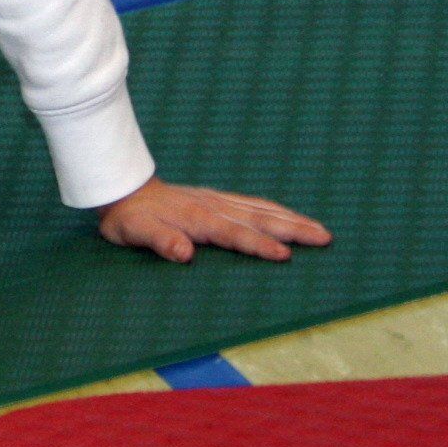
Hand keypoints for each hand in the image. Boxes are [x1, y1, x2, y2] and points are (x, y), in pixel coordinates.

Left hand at [97, 176, 331, 262]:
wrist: (122, 190)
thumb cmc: (129, 218)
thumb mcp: (135, 232)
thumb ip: (161, 241)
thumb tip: (185, 254)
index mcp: (197, 219)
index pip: (235, 234)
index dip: (259, 245)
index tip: (285, 256)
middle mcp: (213, 207)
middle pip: (259, 219)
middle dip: (293, 230)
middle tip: (325, 239)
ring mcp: (218, 201)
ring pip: (262, 210)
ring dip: (292, 220)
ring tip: (321, 230)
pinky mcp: (217, 200)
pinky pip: (252, 204)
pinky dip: (276, 210)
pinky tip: (290, 216)